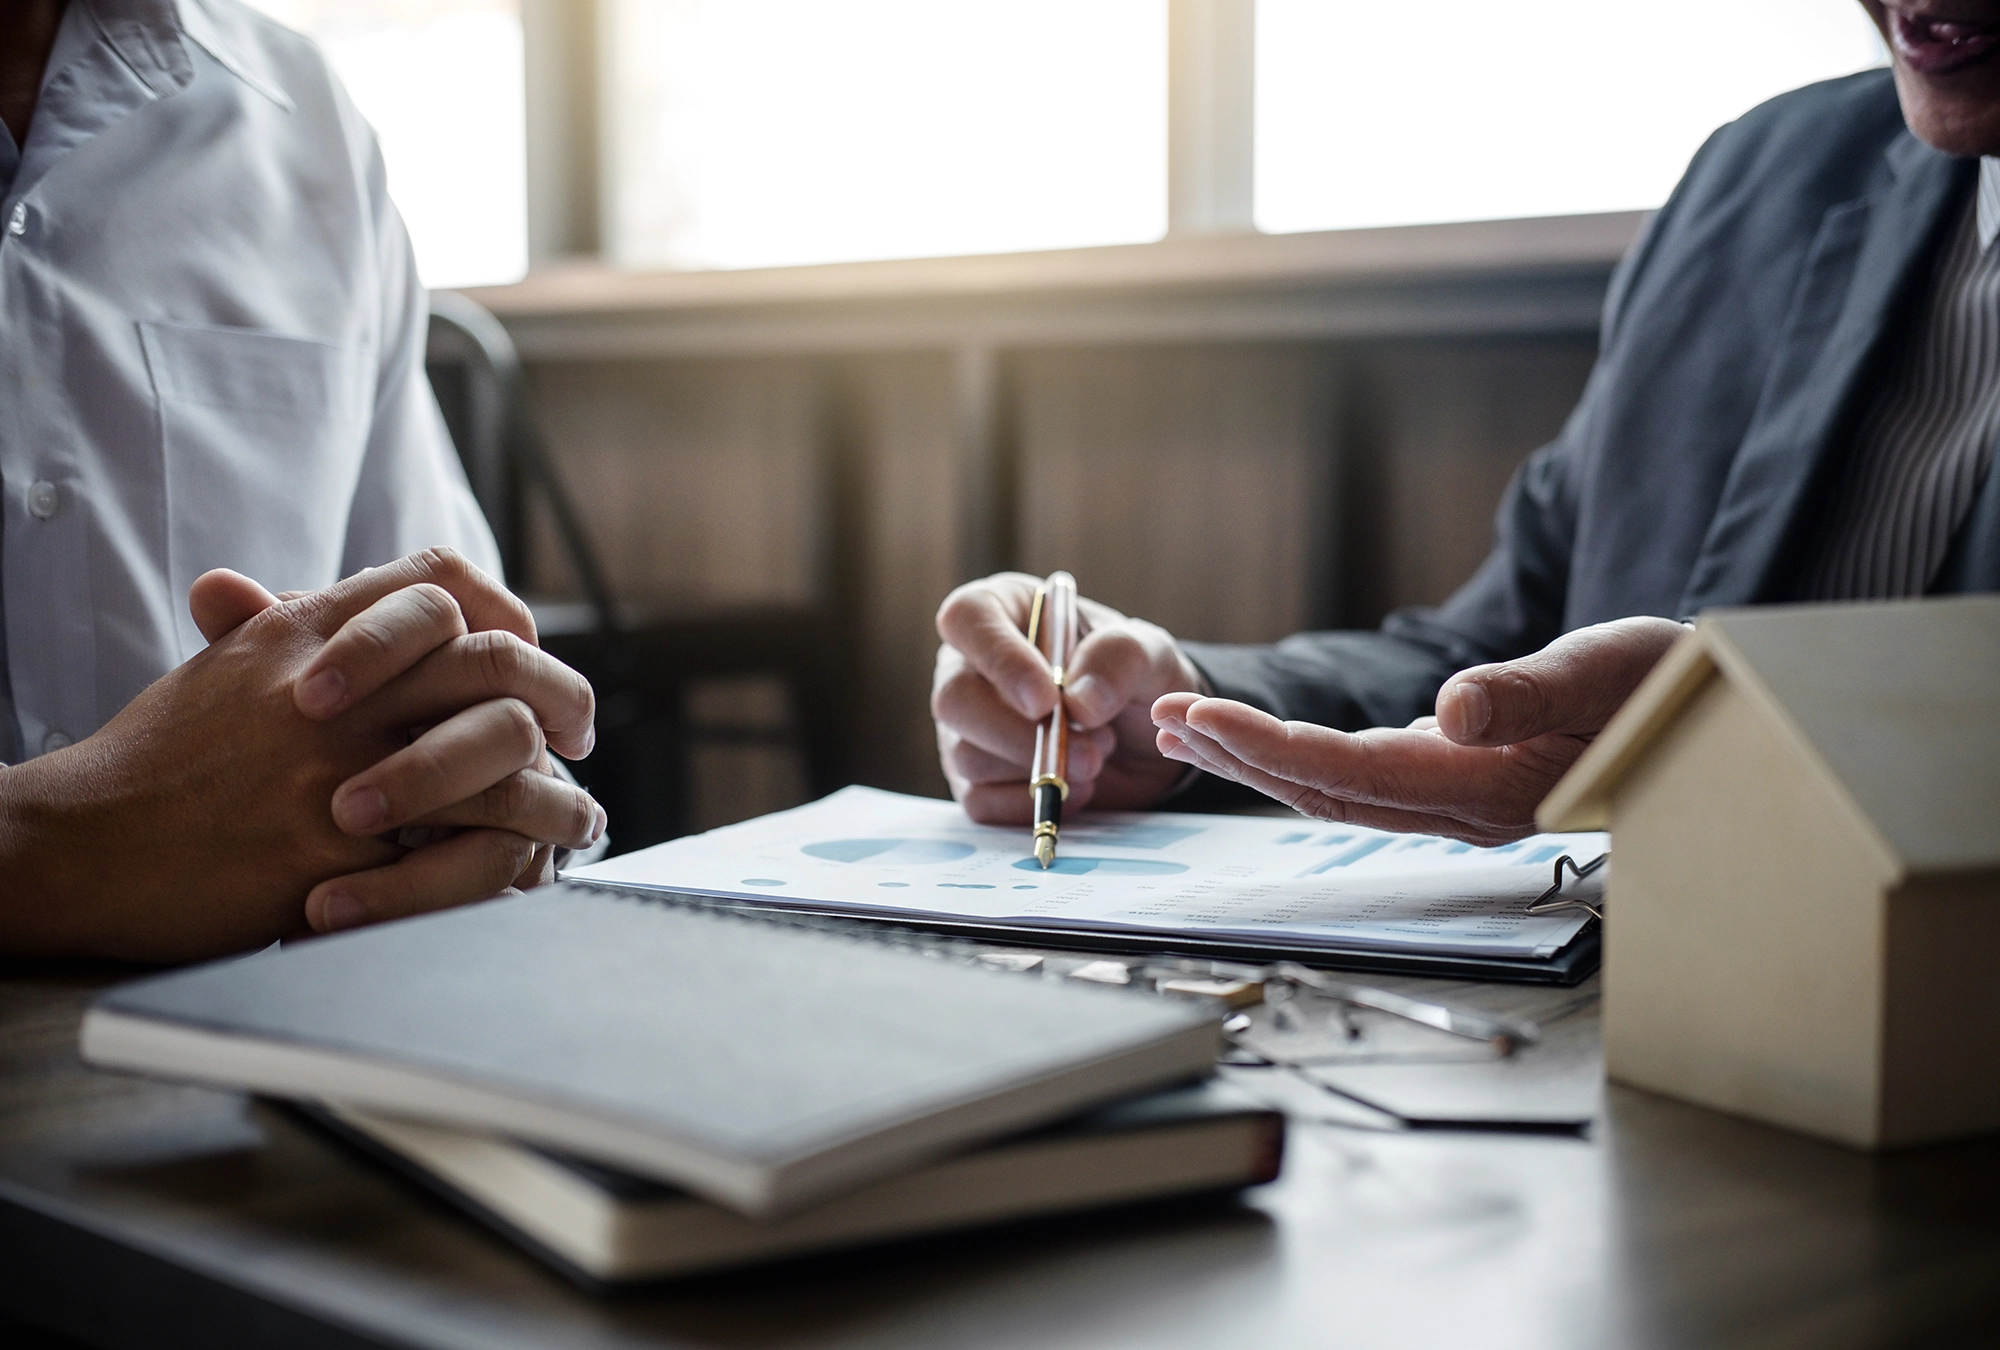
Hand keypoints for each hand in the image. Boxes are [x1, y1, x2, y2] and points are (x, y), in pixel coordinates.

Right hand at [0, 550, 596, 961]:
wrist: (82, 843)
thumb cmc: (154, 761)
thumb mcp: (227, 668)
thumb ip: (301, 627)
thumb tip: (380, 612)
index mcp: (308, 630)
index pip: (441, 583)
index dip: (506, 616)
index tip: (531, 656)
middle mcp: (338, 686)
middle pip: (494, 659)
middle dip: (560, 693)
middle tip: (580, 730)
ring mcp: (343, 764)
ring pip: (499, 749)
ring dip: (553, 788)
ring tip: (579, 813)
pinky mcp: (343, 846)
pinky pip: (460, 842)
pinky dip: (510, 856)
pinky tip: (535, 868)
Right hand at [932, 572, 1204, 822]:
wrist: (1144, 744)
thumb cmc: (1134, 680)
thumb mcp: (1151, 654)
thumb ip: (1122, 658)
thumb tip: (1078, 702)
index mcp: (1003, 609)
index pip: (967, 617)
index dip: (999, 658)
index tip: (1046, 699)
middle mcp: (970, 665)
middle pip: (954, 699)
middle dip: (1021, 735)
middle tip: (1089, 754)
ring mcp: (965, 726)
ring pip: (968, 756)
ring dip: (1040, 768)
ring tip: (1096, 755)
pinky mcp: (973, 779)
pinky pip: (980, 801)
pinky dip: (1032, 804)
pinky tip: (1075, 788)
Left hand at [1149, 617, 1686, 844]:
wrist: (1710, 711)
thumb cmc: (1665, 685)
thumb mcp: (1606, 672)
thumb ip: (1526, 693)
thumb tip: (1446, 709)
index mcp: (1488, 786)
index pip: (1350, 773)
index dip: (1267, 747)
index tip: (1199, 715)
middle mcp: (1462, 805)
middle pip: (1323, 791)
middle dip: (1237, 756)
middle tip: (1162, 718)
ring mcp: (1459, 799)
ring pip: (1336, 790)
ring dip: (1258, 759)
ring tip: (1186, 728)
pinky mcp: (1462, 781)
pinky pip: (1365, 780)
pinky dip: (1302, 758)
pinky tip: (1264, 742)